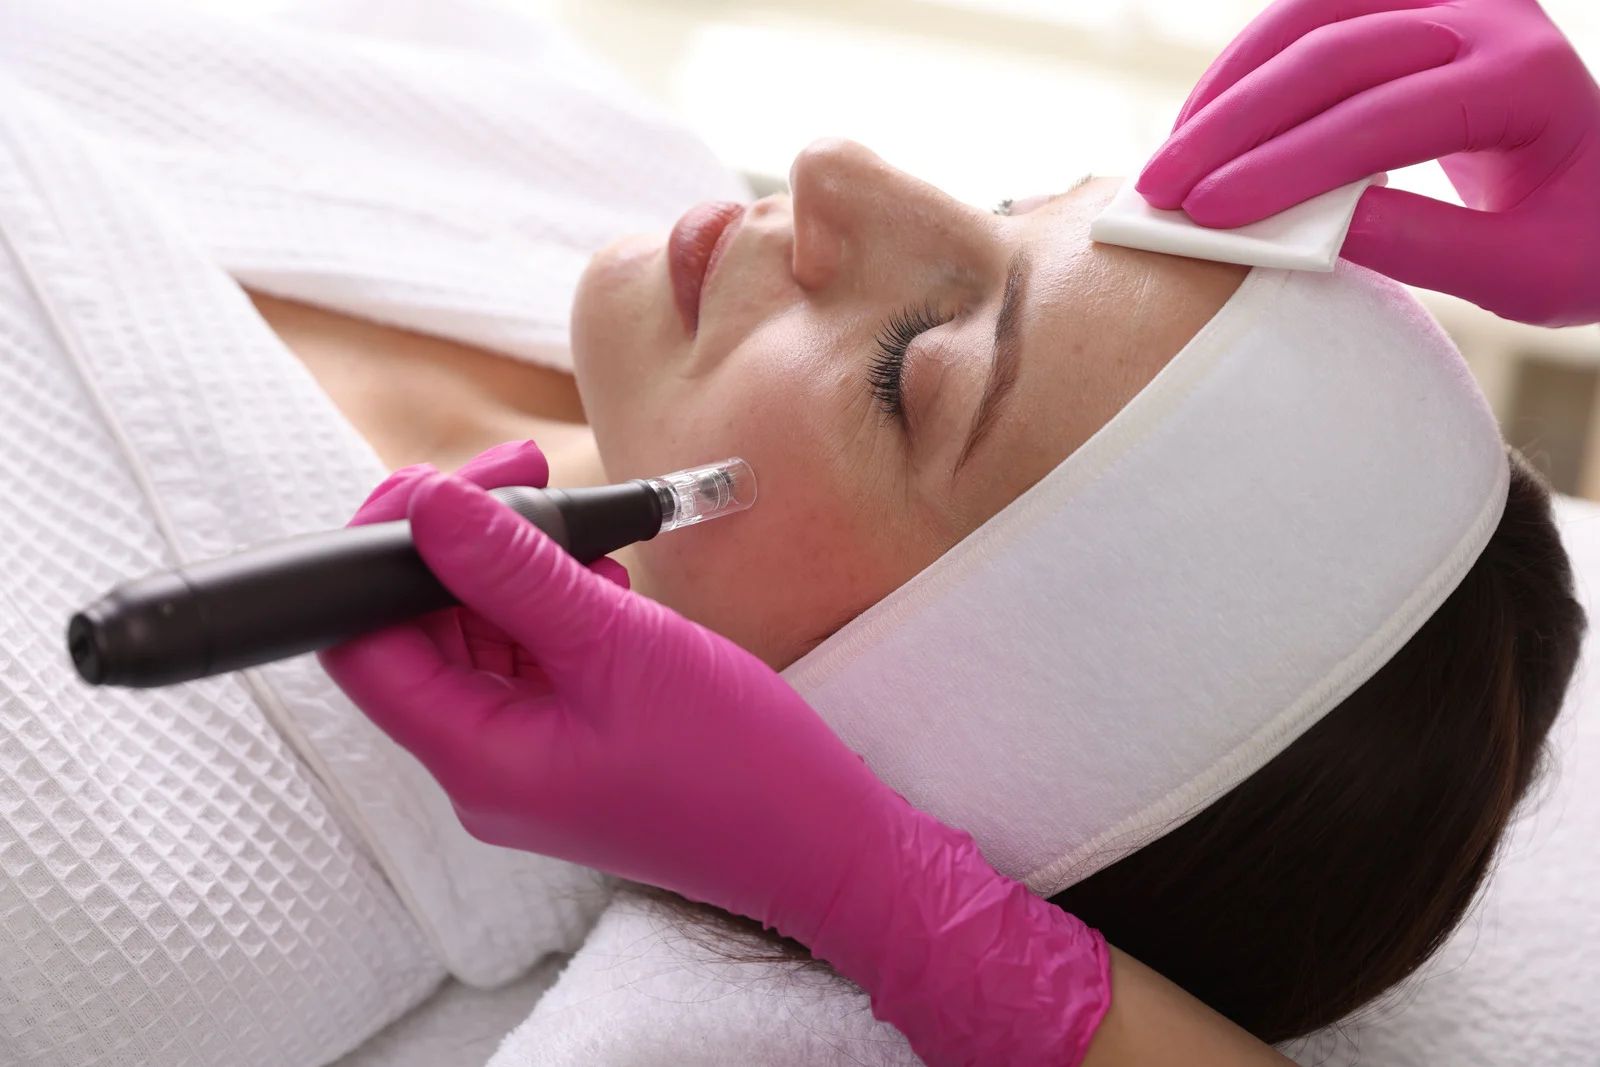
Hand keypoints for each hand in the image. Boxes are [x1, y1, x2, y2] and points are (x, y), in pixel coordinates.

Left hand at [317, 440, 1110, 1065]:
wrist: (822, 843)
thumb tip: (430, 507)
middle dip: (458, 551)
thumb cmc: (735, 763)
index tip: (437, 487)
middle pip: (417, 638)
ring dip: (511, 575)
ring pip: (476, 646)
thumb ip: (516, 571)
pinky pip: (528, 667)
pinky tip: (601, 578)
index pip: (364, 650)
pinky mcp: (569, 751)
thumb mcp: (619, 643)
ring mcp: (528, 763)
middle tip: (525, 478)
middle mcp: (484, 768)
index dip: (376, 560)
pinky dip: (550, 611)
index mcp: (477, 758)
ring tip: (578, 530)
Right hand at [1136, 0, 1599, 326]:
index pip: (1386, 116)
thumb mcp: (1524, 273)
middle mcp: (1488, 18)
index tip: (1211, 216)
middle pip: (1332, 53)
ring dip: (1227, 89)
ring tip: (1169, 161)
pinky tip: (1206, 125)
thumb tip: (1307, 238)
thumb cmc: (1578, 241)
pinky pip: (1308, 17)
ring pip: (1308, 17)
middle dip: (1234, 126)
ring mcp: (1445, 0)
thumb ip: (1426, 249)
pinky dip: (1247, 71)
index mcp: (1527, 82)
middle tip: (1160, 193)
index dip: (1288, 166)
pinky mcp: (1407, 5)